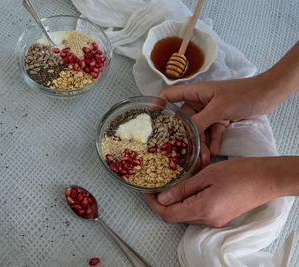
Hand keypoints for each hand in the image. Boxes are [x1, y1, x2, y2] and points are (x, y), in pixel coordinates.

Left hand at [143, 157, 280, 226]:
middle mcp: (207, 220)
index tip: (146, 190)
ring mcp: (215, 220)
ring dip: (174, 201)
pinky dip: (187, 201)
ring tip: (170, 182)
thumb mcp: (206, 175)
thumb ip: (183, 189)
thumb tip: (162, 198)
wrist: (267, 179)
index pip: (168, 214)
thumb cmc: (239, 173)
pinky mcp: (220, 216)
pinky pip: (196, 212)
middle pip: (175, 216)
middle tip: (155, 183)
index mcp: (202, 210)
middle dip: (162, 202)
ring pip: (185, 214)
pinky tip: (186, 186)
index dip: (153, 203)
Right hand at [159, 76, 272, 154]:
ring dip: (199, 144)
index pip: (170, 96)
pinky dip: (212, 142)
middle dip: (183, 137)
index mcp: (195, 92)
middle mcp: (199, 101)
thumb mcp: (219, 109)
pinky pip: (211, 133)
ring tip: (200, 159)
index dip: (158, 105)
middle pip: (183, 120)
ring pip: (198, 130)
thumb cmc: (243, 94)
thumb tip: (185, 135)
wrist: (268, 95)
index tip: (150, 119)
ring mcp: (210, 111)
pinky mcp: (220, 119)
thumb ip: (200, 122)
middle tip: (178, 152)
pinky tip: (212, 153)